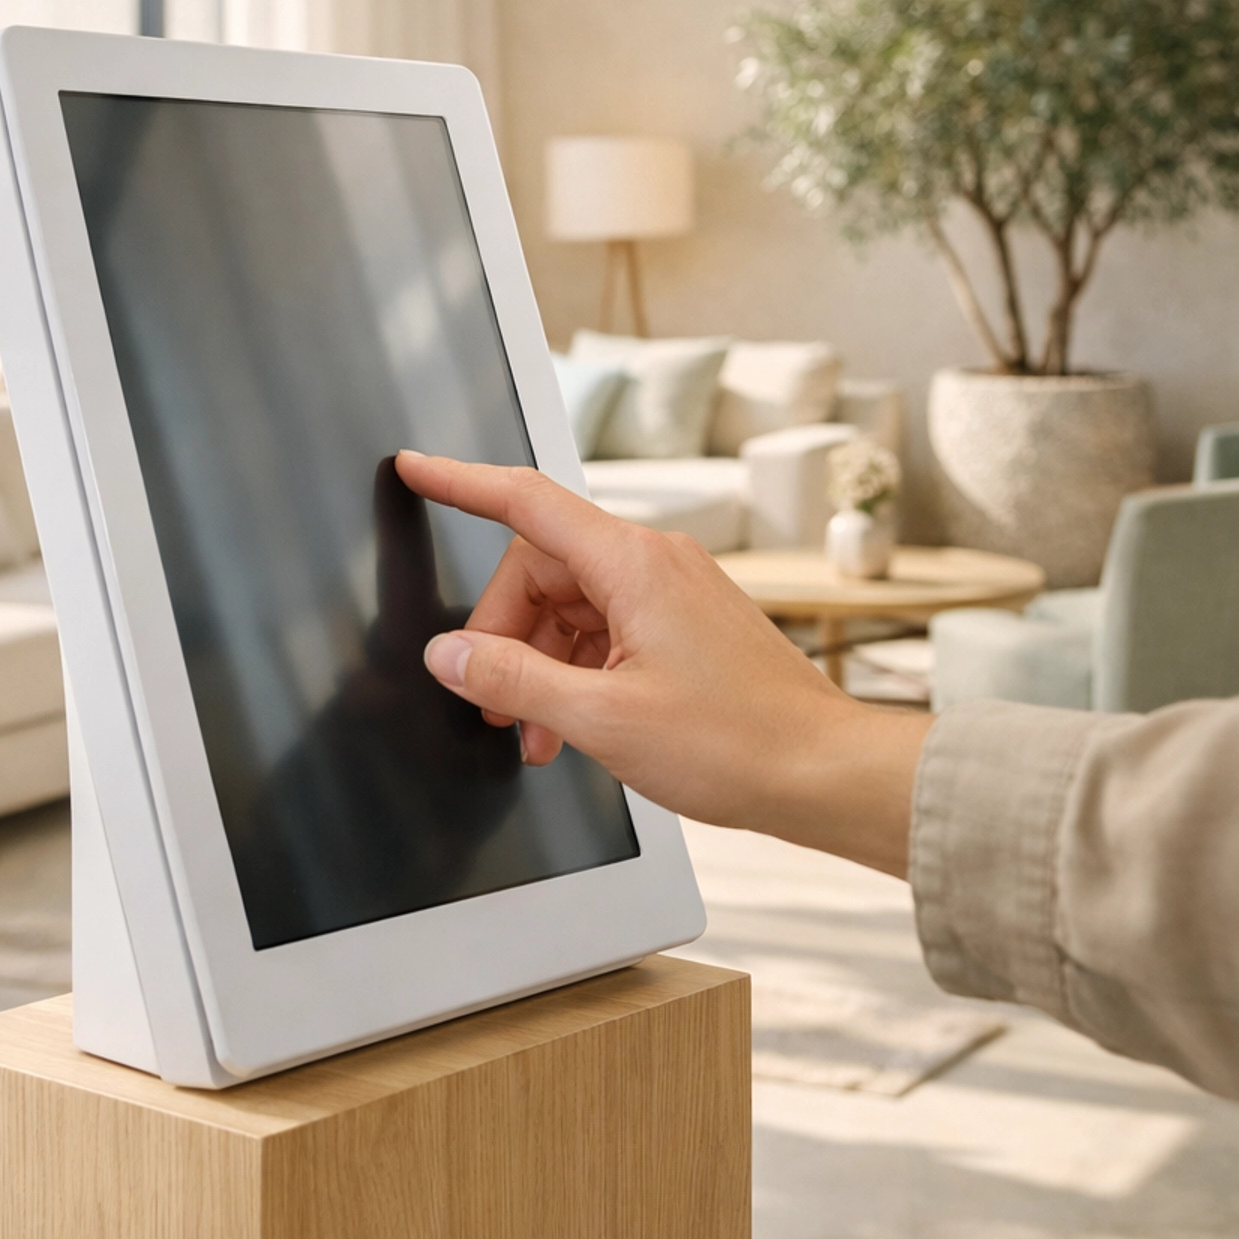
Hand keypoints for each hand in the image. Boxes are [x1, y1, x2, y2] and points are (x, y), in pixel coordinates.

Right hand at [395, 452, 929, 877]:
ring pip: (571, 605)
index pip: (527, 500)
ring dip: (540, 665)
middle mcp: (655, 563)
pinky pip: (606, 630)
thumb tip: (451, 656)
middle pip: (542, 567)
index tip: (415, 467)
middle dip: (504, 631)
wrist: (823, 771)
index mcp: (634, 564)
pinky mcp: (685, 625)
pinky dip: (576, 673)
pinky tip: (571, 731)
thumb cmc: (737, 743)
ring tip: (537, 735)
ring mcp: (673, 593)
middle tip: (490, 700)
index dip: (461, 482)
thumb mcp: (602, 719)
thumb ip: (513, 681)